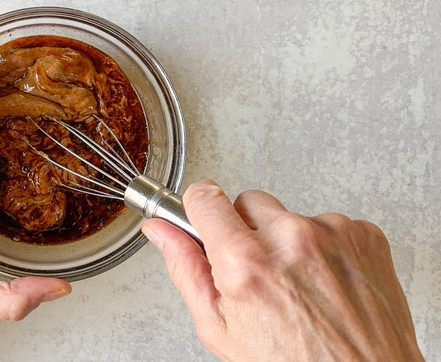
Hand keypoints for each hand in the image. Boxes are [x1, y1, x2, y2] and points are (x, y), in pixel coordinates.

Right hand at [142, 179, 422, 360]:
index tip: (202, 218)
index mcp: (245, 261)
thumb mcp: (220, 330)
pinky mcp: (365, 234)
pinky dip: (324, 248)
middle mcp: (290, 237)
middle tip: (258, 274)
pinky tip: (325, 283)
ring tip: (298, 285)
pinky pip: (329, 224)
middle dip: (245, 231)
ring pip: (289, 214)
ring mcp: (332, 232)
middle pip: (247, 202)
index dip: (198, 209)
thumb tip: (162, 231)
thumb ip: (186, 270)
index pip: (205, 196)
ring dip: (287, 241)